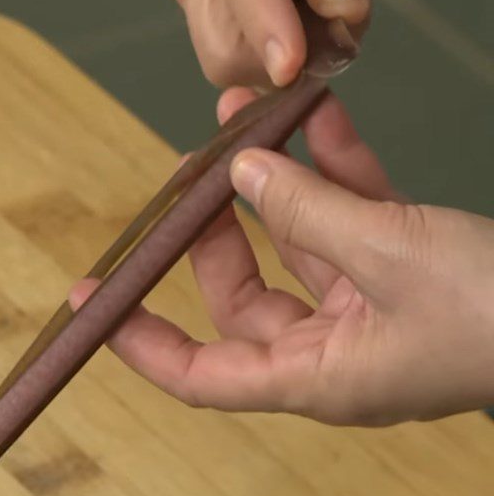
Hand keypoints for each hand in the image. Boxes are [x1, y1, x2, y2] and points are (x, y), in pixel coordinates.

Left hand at [70, 90, 493, 425]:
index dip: (141, 344)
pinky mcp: (403, 268)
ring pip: (295, 247)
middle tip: (191, 176)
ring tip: (237, 120)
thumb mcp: (393, 254)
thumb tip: (240, 174)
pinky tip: (317, 119)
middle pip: (240, 297)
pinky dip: (335, 173)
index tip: (92, 303)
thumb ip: (310, 212)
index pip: (201, 377)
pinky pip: (352, 220)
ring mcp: (368, 306)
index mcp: (316, 376)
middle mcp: (332, 347)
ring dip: (272, 187)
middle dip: (211, 235)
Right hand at [160, 0, 420, 86]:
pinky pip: (233, 49)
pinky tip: (301, 4)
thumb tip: (337, 8)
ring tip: (325, 1)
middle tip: (346, 29)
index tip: (290, 69)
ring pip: (225, 52)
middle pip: (218, 33)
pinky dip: (274, 46)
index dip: (263, 20)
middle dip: (281, 52)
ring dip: (283, 50)